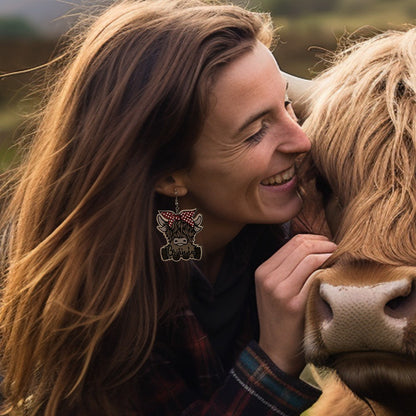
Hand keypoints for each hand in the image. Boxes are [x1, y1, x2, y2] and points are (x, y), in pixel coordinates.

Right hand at [255, 234, 336, 376]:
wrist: (276, 351)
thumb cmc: (281, 318)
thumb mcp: (274, 289)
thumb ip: (288, 268)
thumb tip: (317, 246)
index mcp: (263, 271)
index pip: (293, 241)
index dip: (316, 239)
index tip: (329, 245)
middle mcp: (268, 278)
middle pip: (302, 246)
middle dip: (325, 244)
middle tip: (339, 251)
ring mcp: (279, 291)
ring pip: (310, 258)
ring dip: (330, 255)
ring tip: (340, 261)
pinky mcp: (293, 304)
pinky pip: (316, 277)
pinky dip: (329, 272)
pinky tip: (337, 276)